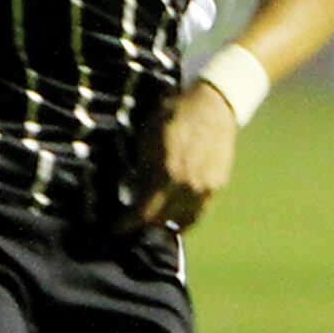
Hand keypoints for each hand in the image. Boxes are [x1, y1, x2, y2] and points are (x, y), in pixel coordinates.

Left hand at [125, 82, 236, 230]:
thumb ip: (142, 170)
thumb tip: (133, 194)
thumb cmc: (174, 115)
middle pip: (161, 221)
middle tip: (132, 222)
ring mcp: (205, 188)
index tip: (116, 227)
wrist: (213, 104)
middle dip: (143, 224)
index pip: (142, 213)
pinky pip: (199, 211)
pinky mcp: (217, 186)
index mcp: (166, 173)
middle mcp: (187, 186)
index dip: (126, 224)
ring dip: (165, 224)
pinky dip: (185, 217)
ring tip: (152, 223)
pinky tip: (175, 216)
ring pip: (182, 221)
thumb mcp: (147, 138)